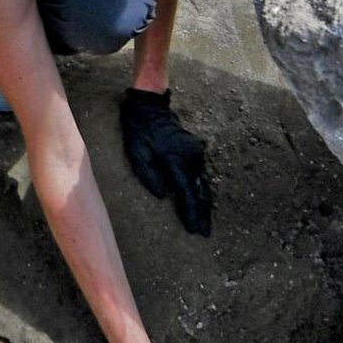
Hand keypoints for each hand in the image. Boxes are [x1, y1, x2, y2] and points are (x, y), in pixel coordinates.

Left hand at [120, 89, 214, 235]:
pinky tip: (204, 204)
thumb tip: (163, 195)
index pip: (187, 192)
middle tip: (205, 233)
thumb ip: (150, 175)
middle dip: (202, 213)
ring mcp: (197, 153)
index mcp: (177, 158)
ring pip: (204, 184)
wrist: (150, 108)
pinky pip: (202, 176)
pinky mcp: (197, 152)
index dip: (191, 212)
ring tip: (206, 223)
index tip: (194, 229)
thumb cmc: (140, 131)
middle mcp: (192, 156)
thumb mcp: (137, 153)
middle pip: (200, 191)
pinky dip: (203, 192)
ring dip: (205, 204)